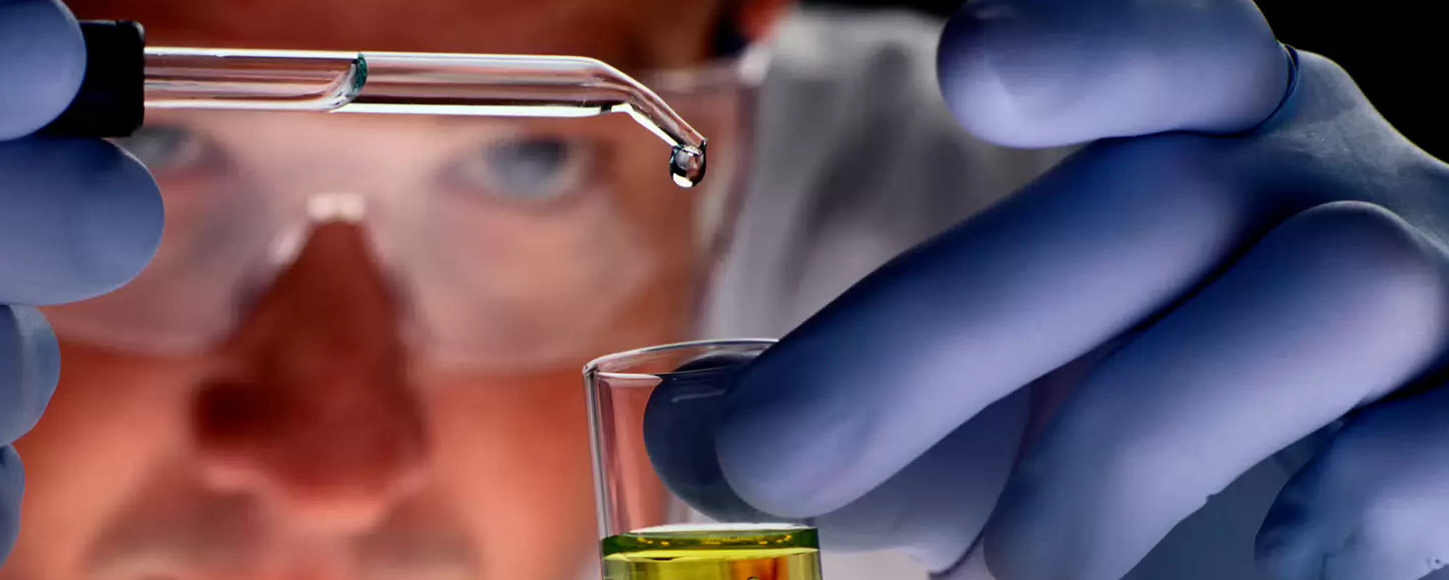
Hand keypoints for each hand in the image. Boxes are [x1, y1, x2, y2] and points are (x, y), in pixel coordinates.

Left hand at [649, 1, 1448, 578]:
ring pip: (1327, 287)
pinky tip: (1267, 554)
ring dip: (1129, 448)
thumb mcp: (1003, 395)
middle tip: (783, 457)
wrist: (1335, 502)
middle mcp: (1322, 176)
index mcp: (1203, 133)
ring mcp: (1434, 279)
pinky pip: (1446, 436)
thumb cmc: (1151, 419)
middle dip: (944, 334)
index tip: (980, 64)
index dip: (1094, 40)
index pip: (1175, 41)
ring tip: (1032, 566)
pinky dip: (1347, 499)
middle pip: (1160, 199)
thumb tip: (702, 432)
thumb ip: (876, 396)